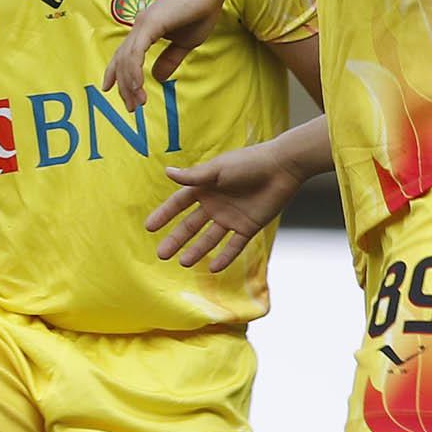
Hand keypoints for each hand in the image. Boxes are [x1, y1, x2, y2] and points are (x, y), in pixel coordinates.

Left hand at [101, 0, 225, 112]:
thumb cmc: (200, 11)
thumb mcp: (184, 43)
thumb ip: (170, 59)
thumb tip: (157, 77)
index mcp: (145, 30)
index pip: (124, 55)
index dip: (117, 74)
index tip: (114, 92)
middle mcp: (139, 26)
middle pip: (121, 61)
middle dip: (123, 86)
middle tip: (132, 107)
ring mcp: (142, 23)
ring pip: (126, 59)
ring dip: (130, 84)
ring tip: (137, 103)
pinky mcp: (150, 23)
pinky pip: (136, 53)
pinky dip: (134, 71)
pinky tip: (138, 86)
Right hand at [147, 145, 300, 271]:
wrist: (282, 167)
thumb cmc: (249, 163)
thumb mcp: (218, 169)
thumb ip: (194, 176)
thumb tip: (166, 172)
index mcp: (205, 188)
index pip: (179, 204)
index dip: (164, 214)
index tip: (149, 227)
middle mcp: (215, 204)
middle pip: (191, 225)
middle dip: (176, 239)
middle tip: (161, 255)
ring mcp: (231, 217)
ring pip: (210, 238)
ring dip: (197, 251)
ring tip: (183, 263)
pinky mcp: (248, 227)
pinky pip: (234, 246)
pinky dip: (225, 257)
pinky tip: (213, 268)